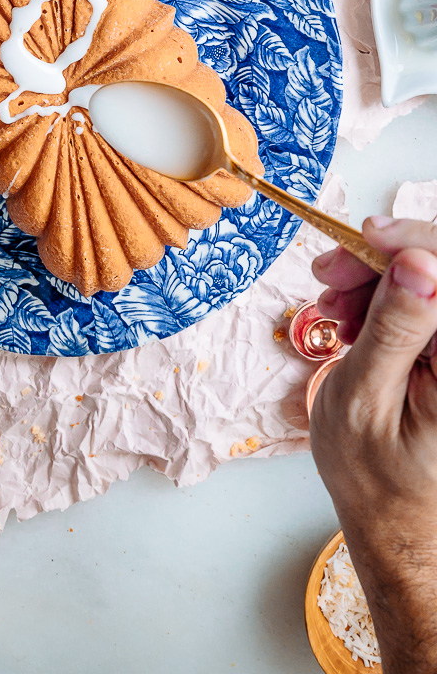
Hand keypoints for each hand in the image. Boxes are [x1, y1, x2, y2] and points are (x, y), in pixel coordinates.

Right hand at [310, 219, 436, 673]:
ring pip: (428, 281)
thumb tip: (419, 264)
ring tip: (333, 307)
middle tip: (328, 272)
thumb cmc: (374, 476)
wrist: (391, 518)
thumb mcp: (365, 400)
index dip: (416, 242)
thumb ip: (394, 330)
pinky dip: (385, 299)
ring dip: (379, 279)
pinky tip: (353, 318)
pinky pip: (423, 303)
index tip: (364, 236)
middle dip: (386, 259)